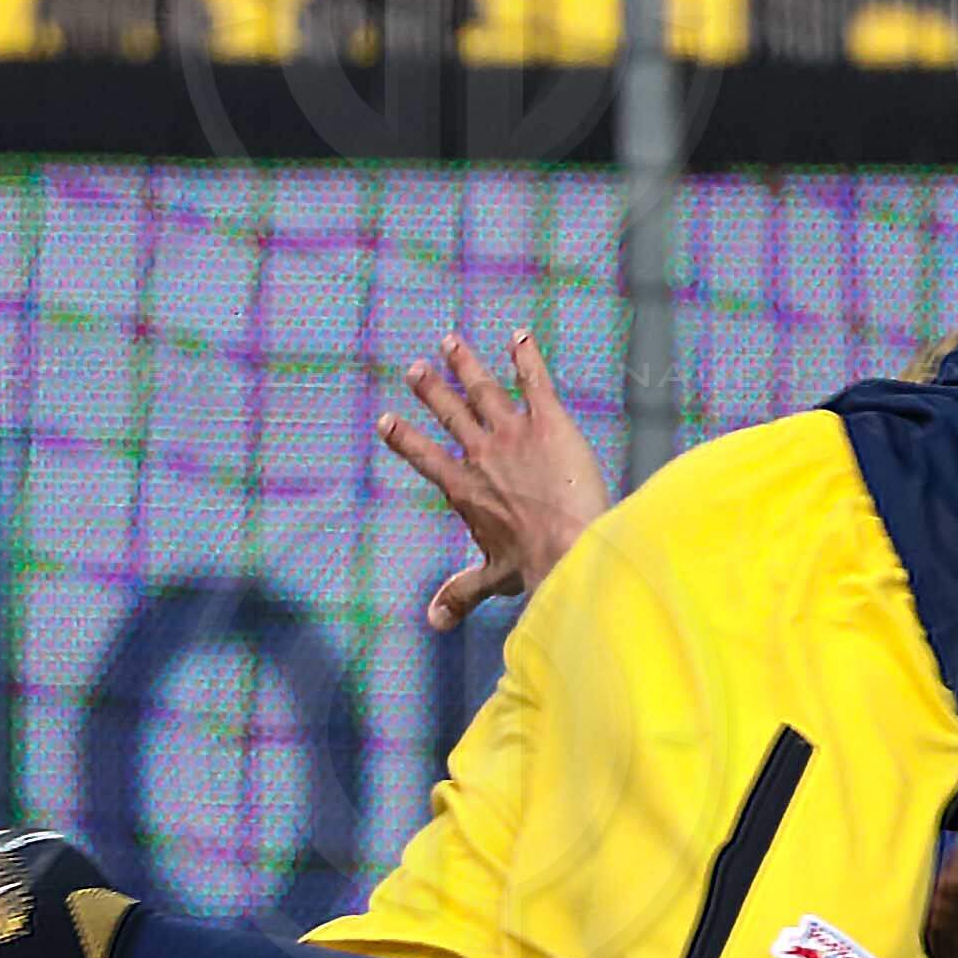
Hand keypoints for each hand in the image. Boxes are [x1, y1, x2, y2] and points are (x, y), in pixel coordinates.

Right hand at [380, 329, 612, 629]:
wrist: (571, 547)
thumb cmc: (535, 566)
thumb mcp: (493, 579)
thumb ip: (460, 593)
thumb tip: (433, 622)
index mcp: (464, 489)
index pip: (425, 457)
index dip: (404, 439)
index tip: (385, 421)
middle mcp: (481, 455)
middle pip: (449, 413)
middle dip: (432, 389)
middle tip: (416, 368)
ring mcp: (513, 433)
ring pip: (483, 389)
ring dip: (465, 363)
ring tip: (450, 341)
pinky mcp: (549, 421)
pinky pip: (533, 380)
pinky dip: (525, 356)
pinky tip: (519, 336)